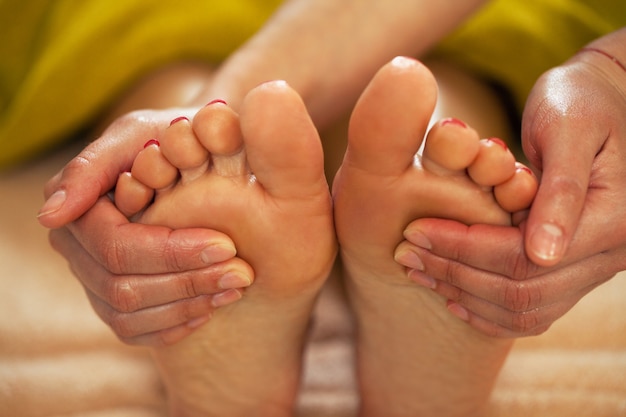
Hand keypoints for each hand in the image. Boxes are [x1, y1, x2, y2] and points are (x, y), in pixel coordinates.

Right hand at [40, 109, 253, 345]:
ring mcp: (94, 281)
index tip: (225, 245)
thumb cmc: (168, 138)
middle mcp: (78, 251)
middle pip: (123, 288)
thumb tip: (50, 215)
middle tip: (241, 273)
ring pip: (129, 316)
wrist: (190, 153)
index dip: (172, 253)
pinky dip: (176, 325)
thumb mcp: (138, 134)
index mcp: (78, 212)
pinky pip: (136, 333)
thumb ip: (94, 165)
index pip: (117, 248)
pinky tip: (211, 307)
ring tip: (234, 288)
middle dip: (188, 282)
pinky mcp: (115, 304)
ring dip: (188, 306)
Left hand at [395, 39, 625, 337]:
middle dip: (455, 272)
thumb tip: (544, 254)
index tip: (415, 230)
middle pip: (520, 291)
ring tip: (419, 270)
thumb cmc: (579, 101)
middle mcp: (607, 256)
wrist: (601, 103)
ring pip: (524, 310)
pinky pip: (532, 311)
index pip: (524, 257)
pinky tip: (452, 294)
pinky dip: (488, 309)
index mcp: (609, 220)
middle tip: (405, 253)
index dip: (464, 248)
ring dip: (465, 295)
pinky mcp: (573, 271)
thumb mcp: (568, 127)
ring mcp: (592, 270)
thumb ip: (560, 188)